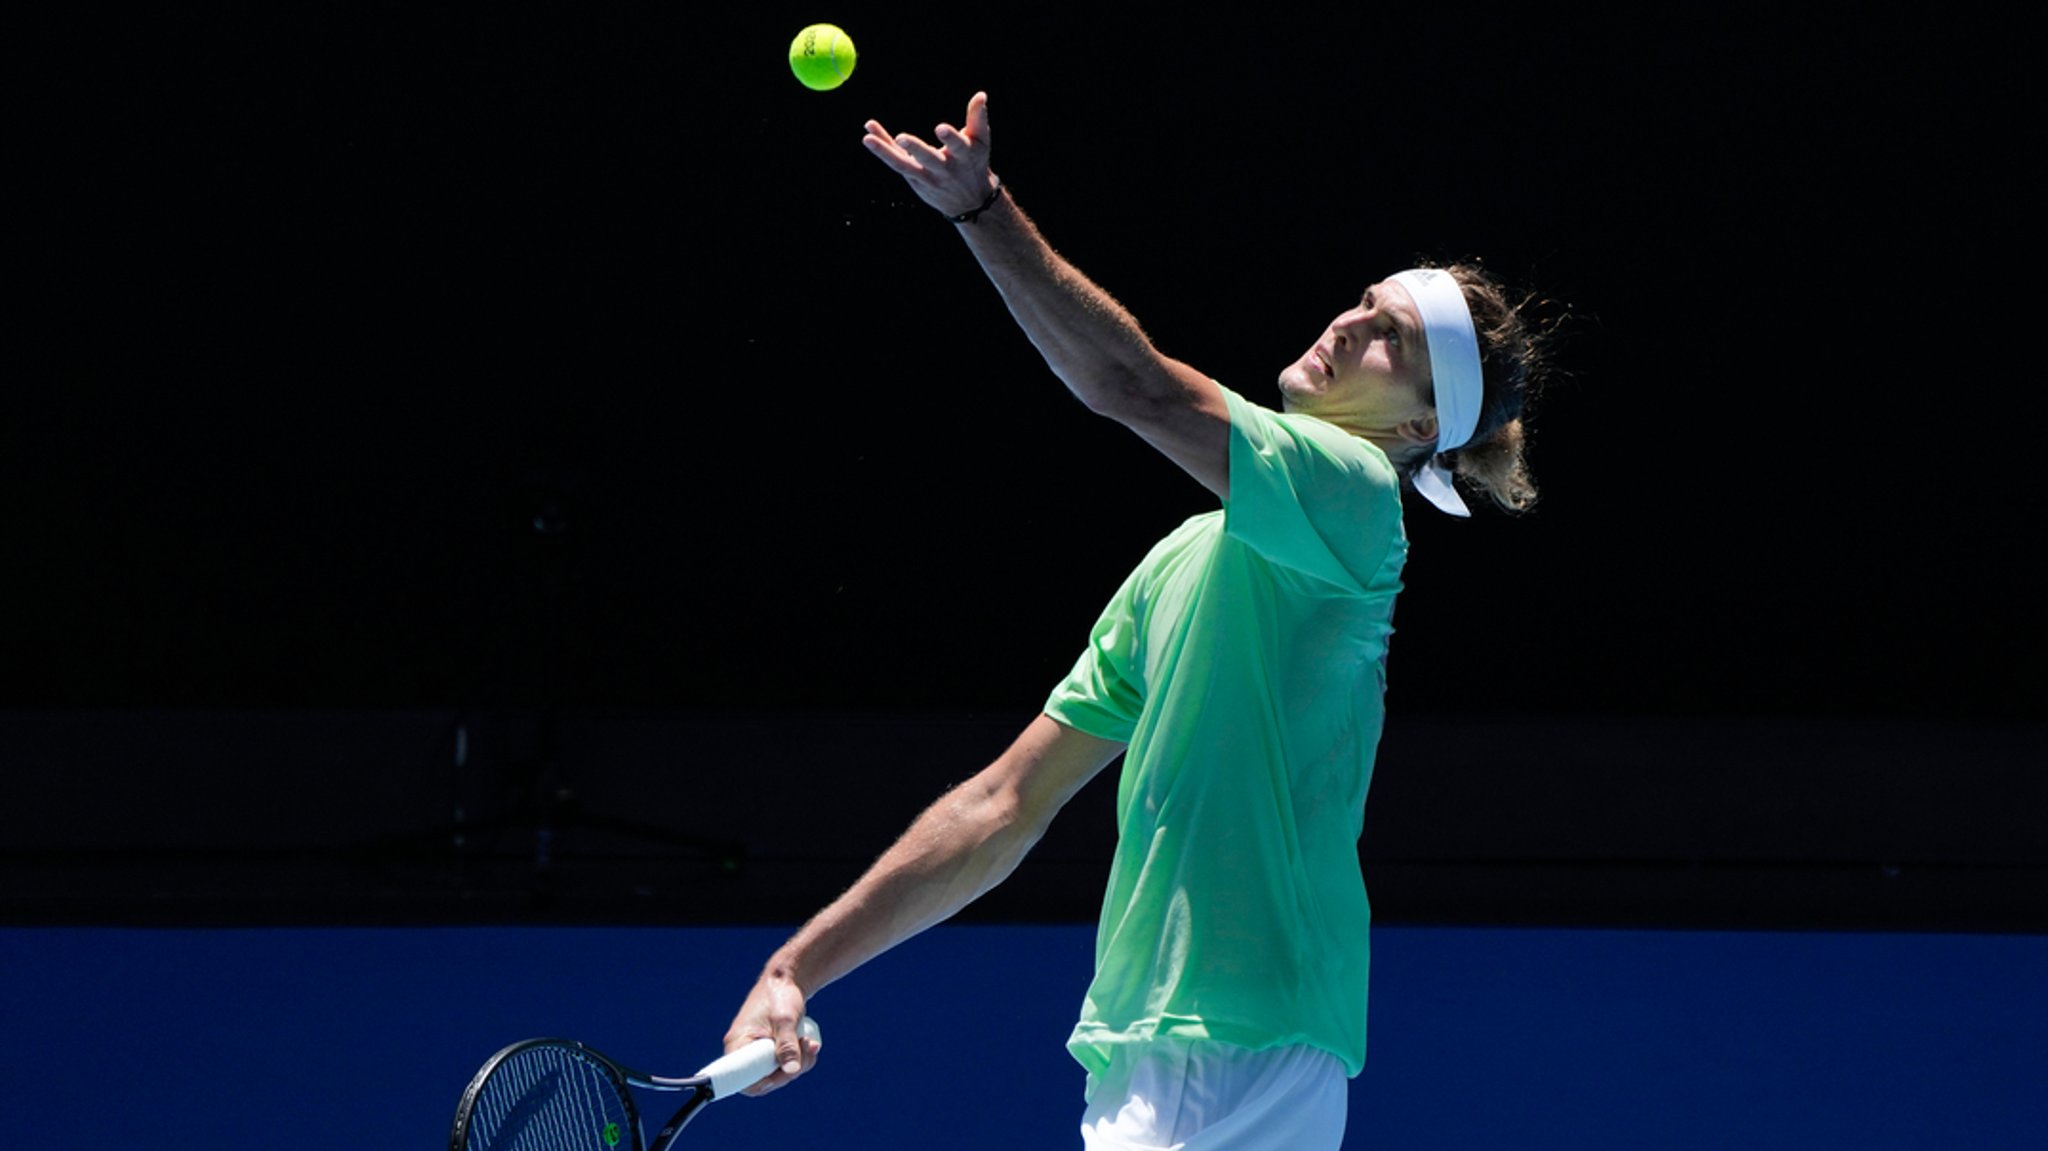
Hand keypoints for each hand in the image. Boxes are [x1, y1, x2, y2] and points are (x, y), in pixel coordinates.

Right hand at [724, 972, 819, 1096]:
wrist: (787, 980)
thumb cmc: (781, 995)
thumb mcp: (785, 1020)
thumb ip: (787, 1046)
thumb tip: (791, 1071)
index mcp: (738, 1043)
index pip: (740, 1078)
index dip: (762, 1083)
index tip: (783, 1072)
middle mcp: (743, 1051)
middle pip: (763, 1080)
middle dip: (788, 1070)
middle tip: (805, 1050)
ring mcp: (756, 1052)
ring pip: (776, 1074)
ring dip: (798, 1063)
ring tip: (810, 1042)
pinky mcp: (769, 1050)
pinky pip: (783, 1065)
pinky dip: (799, 1058)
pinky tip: (809, 1043)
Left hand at [862, 91, 997, 217]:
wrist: (969, 202)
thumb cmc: (974, 162)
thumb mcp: (981, 141)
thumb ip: (977, 117)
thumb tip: (981, 94)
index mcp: (964, 156)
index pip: (958, 146)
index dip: (950, 138)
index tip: (940, 128)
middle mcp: (945, 169)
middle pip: (928, 159)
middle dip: (915, 149)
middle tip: (901, 138)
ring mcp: (927, 177)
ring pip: (904, 165)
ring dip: (885, 153)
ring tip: (868, 139)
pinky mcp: (914, 180)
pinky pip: (896, 162)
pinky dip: (882, 149)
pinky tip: (869, 135)